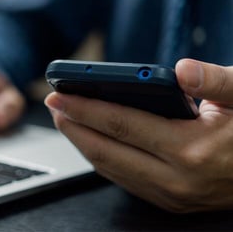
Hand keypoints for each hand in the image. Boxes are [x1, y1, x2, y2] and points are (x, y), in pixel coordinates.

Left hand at [45, 58, 232, 212]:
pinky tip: (91, 140)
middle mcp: (176, 179)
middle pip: (106, 150)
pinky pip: (123, 179)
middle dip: (73, 126)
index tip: (60, 95)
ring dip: (82, 143)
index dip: (86, 108)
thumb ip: (217, 80)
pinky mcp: (169, 200)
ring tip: (65, 120)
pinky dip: (100, 158)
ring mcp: (170, 195)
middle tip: (53, 106)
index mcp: (192, 148)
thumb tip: (182, 69)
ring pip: (109, 169)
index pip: (121, 124)